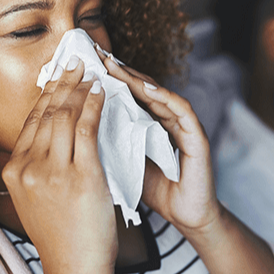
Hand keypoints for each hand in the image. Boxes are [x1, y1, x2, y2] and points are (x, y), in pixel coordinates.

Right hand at [1, 58, 116, 273]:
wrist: (75, 268)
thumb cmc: (62, 237)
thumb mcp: (35, 200)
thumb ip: (37, 171)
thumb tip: (48, 144)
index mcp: (15, 172)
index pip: (31, 122)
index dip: (47, 95)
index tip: (58, 76)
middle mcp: (28, 168)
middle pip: (46, 113)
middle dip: (63, 83)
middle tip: (76, 62)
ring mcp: (52, 171)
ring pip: (65, 116)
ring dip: (80, 89)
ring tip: (92, 72)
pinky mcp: (80, 175)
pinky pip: (87, 129)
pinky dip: (94, 106)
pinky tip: (103, 93)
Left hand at [97, 50, 221, 235]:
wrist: (187, 217)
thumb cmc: (158, 192)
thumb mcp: (124, 164)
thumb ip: (109, 144)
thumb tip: (75, 129)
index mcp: (150, 125)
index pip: (128, 97)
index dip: (109, 82)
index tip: (85, 69)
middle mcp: (168, 120)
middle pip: (143, 89)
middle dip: (120, 72)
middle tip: (97, 56)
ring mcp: (185, 126)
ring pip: (160, 94)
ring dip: (138, 79)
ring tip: (116, 66)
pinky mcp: (198, 137)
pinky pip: (183, 111)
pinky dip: (166, 97)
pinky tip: (148, 89)